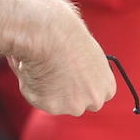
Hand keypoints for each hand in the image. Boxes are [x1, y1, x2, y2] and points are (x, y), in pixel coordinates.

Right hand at [9, 0, 115, 115]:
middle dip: (65, 93)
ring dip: (47, 89)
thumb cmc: (67, 34)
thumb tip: (69, 71)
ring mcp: (74, 106)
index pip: (95, 95)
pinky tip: (33, 69)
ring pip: (55, 102)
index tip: (70, 78)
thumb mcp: (87, 53)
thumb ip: (83, 71)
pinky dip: (32, 86)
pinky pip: (37, 98)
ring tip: (42, 65)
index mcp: (107, 87)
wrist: (50, 33)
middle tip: (51, 73)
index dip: (80, 86)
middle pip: (77, 103)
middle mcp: (95, 100)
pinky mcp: (51, 106)